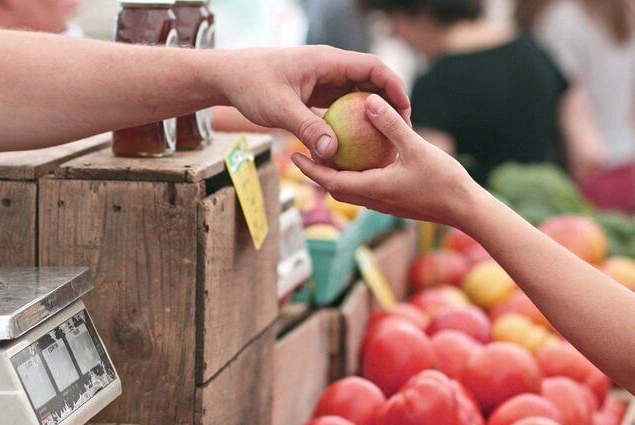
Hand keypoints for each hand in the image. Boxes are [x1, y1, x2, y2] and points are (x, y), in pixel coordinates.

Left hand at [216, 46, 410, 160]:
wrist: (229, 77)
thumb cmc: (251, 85)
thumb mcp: (279, 108)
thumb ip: (307, 128)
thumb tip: (332, 153)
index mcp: (327, 61)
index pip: (372, 67)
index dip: (393, 86)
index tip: (405, 109)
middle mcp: (329, 67)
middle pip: (371, 80)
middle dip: (389, 102)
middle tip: (402, 130)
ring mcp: (323, 80)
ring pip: (358, 94)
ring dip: (372, 113)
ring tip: (386, 140)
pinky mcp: (315, 93)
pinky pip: (342, 106)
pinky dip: (353, 121)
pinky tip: (358, 144)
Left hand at [292, 94, 483, 227]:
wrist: (465, 210)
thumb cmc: (444, 181)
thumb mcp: (416, 147)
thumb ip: (391, 125)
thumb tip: (368, 101)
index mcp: (373, 189)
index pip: (331, 182)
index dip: (310, 169)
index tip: (294, 156)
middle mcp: (374, 200)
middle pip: (335, 188)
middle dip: (317, 173)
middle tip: (303, 153)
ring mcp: (384, 203)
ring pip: (350, 190)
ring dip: (335, 175)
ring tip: (327, 154)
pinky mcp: (394, 202)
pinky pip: (366, 188)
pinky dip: (355, 176)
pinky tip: (361, 159)